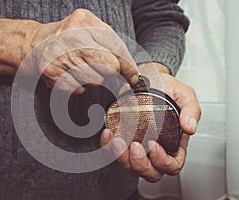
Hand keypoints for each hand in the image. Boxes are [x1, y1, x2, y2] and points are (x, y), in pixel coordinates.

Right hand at [0, 9, 138, 93]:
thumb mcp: (89, 31)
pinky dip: (79, 87)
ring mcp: (61, 57)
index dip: (129, 66)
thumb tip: (131, 74)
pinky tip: (70, 76)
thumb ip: (111, 46)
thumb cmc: (67, 39)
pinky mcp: (53, 75)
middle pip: (109, 67)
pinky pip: (80, 90)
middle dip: (111, 74)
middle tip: (105, 73)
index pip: (117, 47)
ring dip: (94, 80)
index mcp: (85, 22)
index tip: (133, 77)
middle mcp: (72, 38)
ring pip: (96, 81)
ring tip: (82, 70)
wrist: (34, 45)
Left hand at [100, 62, 200, 181]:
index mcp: (174, 144)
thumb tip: (190, 128)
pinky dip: (108, 146)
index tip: (154, 145)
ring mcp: (137, 147)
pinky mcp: (122, 140)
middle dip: (140, 164)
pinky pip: (113, 152)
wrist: (146, 78)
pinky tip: (108, 133)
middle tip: (135, 146)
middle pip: (150, 172)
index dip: (163, 161)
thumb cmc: (165, 89)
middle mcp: (155, 149)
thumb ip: (192, 110)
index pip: (172, 165)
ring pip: (130, 167)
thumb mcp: (184, 95)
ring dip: (122, 158)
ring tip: (118, 140)